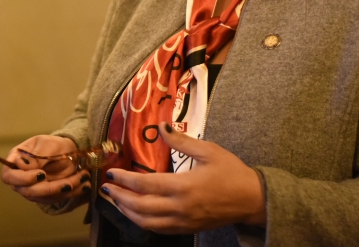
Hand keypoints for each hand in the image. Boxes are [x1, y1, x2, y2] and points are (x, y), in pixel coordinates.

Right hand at [0, 134, 92, 204]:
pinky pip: (58, 198)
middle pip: (28, 192)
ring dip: (66, 189)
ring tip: (83, 176)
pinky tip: (84, 184)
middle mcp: (21, 179)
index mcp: (16, 161)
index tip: (41, 174)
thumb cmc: (52, 145)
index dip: (22, 179)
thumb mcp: (45, 145)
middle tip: (68, 182)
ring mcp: (33, 189)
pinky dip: (73, 192)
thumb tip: (21, 165)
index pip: (9, 176)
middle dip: (50, 188)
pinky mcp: (47, 196)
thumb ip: (35, 156)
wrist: (67, 151)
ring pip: (45, 197)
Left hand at [100, 123, 265, 232]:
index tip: (111, 173)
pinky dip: (143, 222)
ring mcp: (183, 221)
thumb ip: (182, 142)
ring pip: (147, 223)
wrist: (252, 200)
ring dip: (127, 212)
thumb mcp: (209, 151)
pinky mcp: (187, 229)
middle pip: (141, 207)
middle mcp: (180, 208)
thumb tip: (161, 128)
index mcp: (184, 187)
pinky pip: (159, 230)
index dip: (125, 180)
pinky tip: (136, 213)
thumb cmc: (231, 172)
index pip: (145, 185)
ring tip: (115, 201)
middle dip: (120, 198)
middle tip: (106, 188)